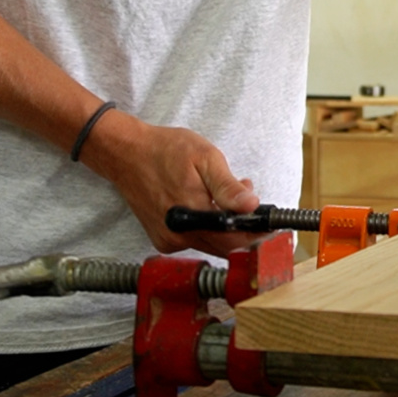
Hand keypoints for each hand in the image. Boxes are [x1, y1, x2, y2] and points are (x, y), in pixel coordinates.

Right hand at [79, 111, 262, 255]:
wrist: (126, 153)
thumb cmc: (165, 151)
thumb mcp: (205, 159)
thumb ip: (228, 187)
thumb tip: (251, 205)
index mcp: (192, 217)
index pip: (236, 241)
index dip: (258, 235)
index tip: (272, 225)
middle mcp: (178, 236)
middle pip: (226, 246)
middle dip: (244, 228)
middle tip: (250, 203)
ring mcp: (169, 240)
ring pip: (213, 243)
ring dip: (228, 226)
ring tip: (228, 195)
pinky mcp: (163, 239)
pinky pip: (197, 240)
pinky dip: (210, 227)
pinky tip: (209, 204)